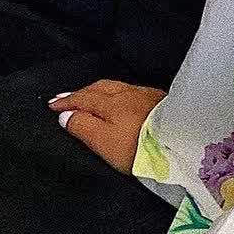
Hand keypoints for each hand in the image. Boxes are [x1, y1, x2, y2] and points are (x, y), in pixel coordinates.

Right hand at [48, 80, 167, 174]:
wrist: (181, 141)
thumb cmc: (140, 146)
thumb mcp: (103, 141)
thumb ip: (83, 126)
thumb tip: (66, 115)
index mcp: (112, 102)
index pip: (83, 98)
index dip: (66, 101)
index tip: (52, 104)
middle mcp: (129, 94)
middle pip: (100, 87)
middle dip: (81, 91)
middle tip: (67, 97)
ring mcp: (147, 96)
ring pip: (117, 88)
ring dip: (99, 91)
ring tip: (90, 97)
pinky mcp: (162, 102)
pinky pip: (131, 92)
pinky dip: (117, 95)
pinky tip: (120, 101)